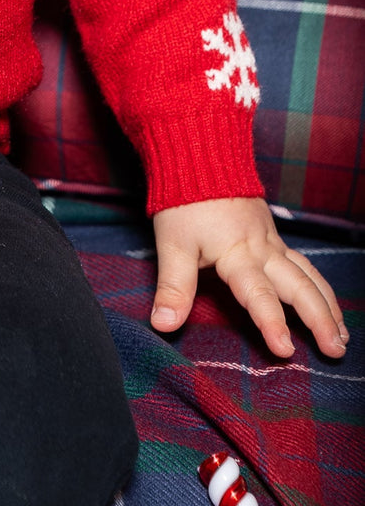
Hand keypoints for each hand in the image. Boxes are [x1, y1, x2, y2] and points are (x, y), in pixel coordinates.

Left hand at [151, 196, 348, 358]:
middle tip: (335, 351)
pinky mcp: (272, 233)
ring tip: (342, 336)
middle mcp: (262, 249)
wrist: (199, 154)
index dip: (271, 323)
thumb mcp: (172, 245)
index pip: (258, 294)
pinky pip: (303, 263)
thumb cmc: (183, 201)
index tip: (285, 351)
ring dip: (328, 305)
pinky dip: (320, 285)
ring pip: (308, 275)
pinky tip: (327, 300)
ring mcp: (271, 240)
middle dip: (320, 320)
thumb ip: (174, 287)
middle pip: (299, 287)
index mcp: (238, 254)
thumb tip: (162, 324)